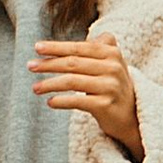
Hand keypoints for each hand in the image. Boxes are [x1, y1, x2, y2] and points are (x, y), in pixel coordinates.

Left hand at [31, 28, 142, 160]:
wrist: (132, 116)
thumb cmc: (112, 85)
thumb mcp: (108, 63)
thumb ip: (89, 49)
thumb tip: (50, 46)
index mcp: (112, 53)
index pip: (79, 47)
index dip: (56, 47)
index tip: (37, 48)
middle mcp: (113, 67)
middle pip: (73, 63)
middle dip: (48, 64)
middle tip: (30, 66)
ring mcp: (110, 86)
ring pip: (72, 81)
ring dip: (50, 84)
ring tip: (35, 88)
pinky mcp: (106, 105)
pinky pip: (77, 101)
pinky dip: (61, 101)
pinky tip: (50, 102)